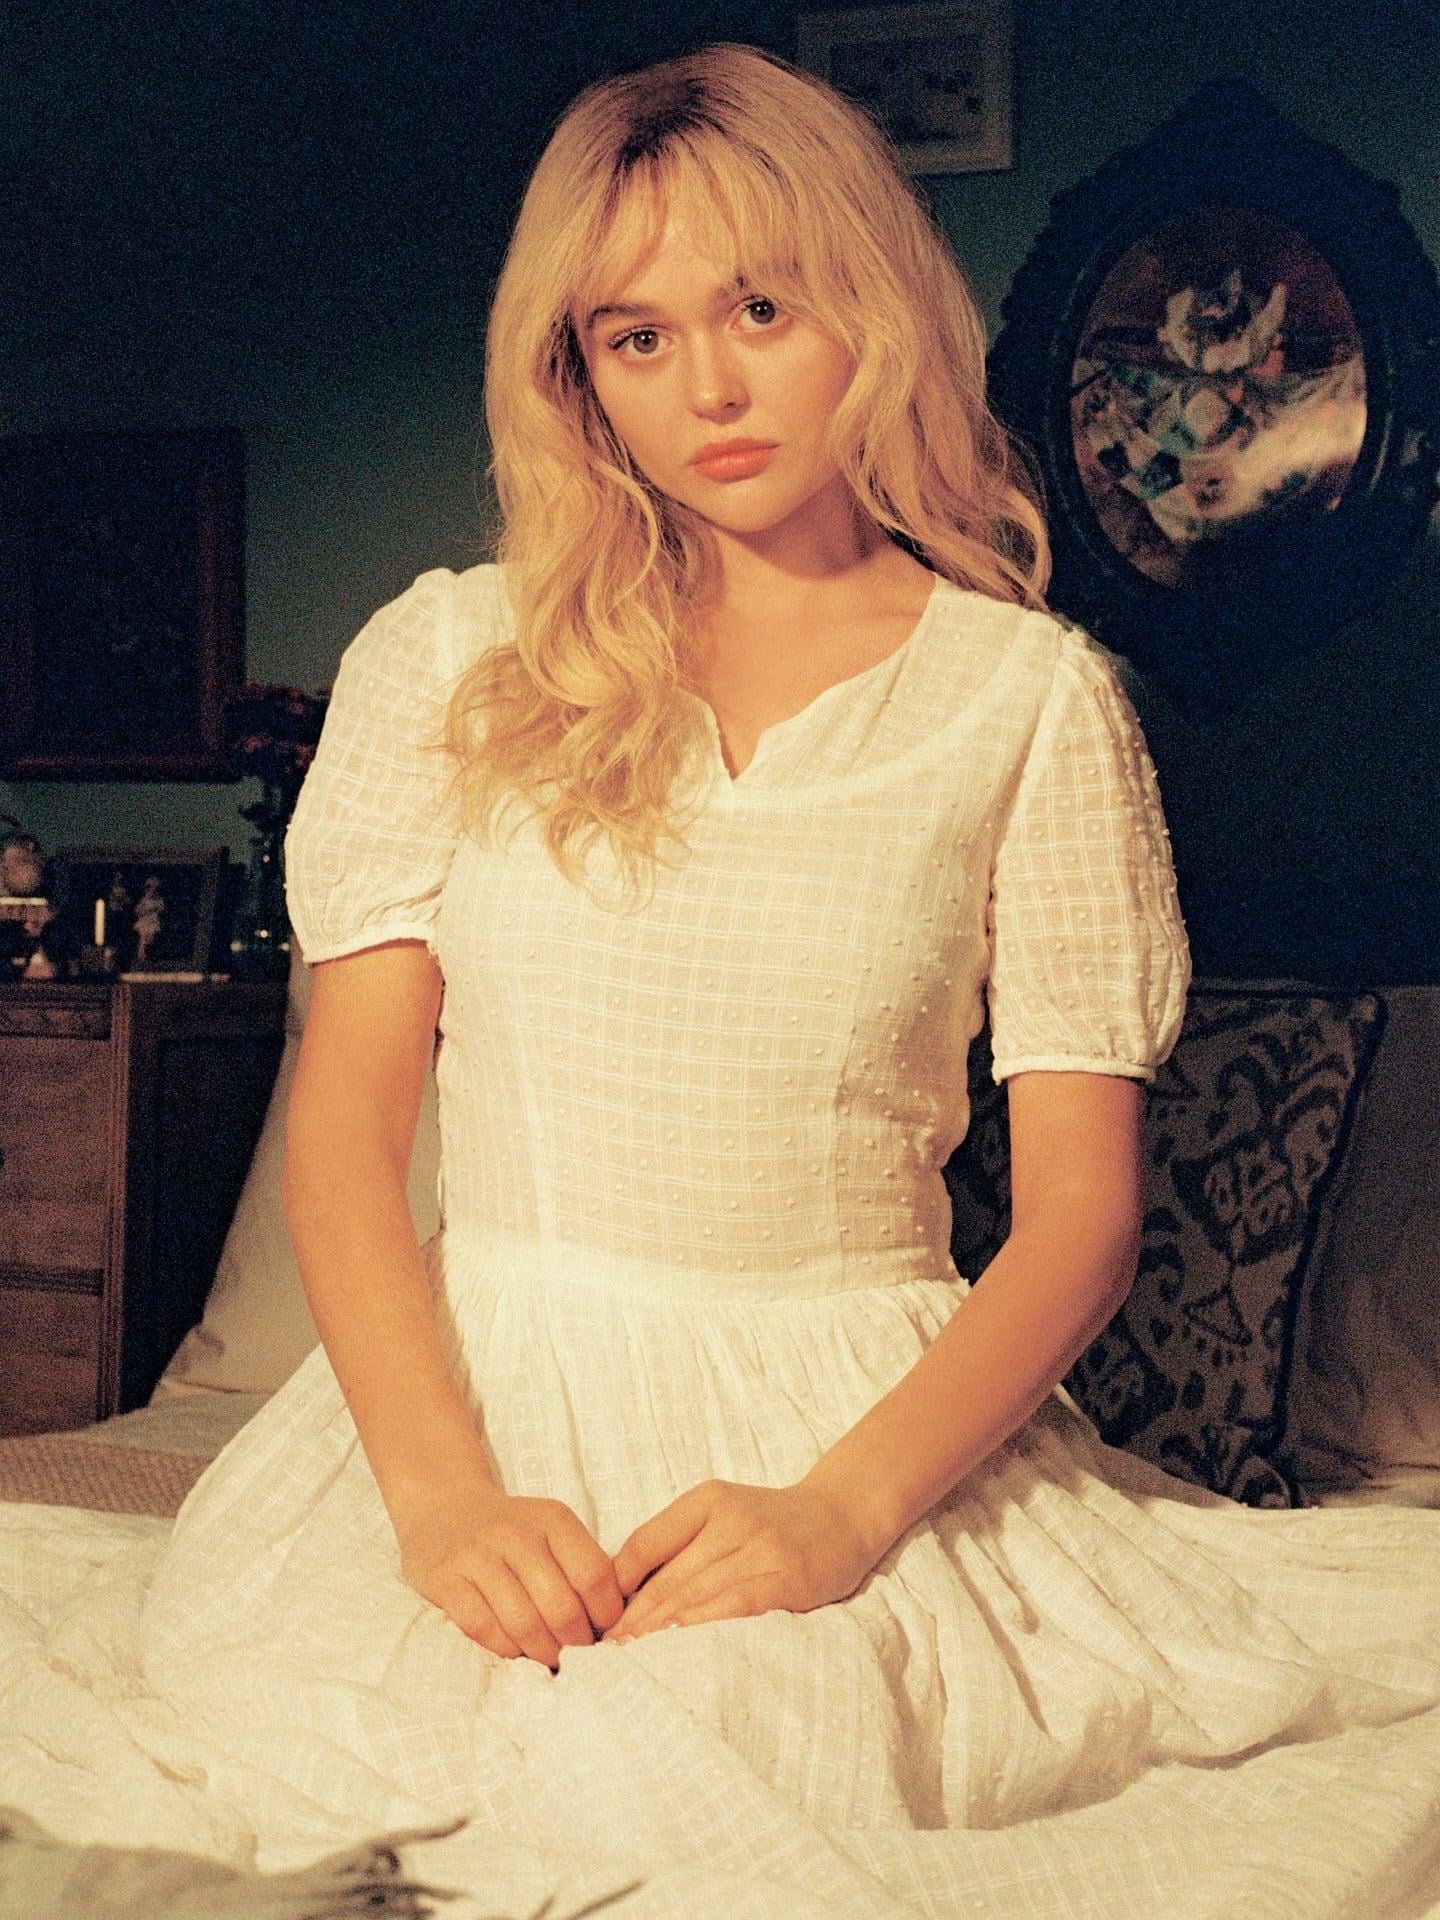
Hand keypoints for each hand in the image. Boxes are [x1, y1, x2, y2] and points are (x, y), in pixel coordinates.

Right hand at [394, 1483, 625, 1669]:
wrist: (445, 1509)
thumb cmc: (512, 1531)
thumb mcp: (552, 1530)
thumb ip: (581, 1566)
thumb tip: (616, 1621)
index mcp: (552, 1518)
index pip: (594, 1574)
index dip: (606, 1613)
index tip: (605, 1631)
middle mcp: (516, 1533)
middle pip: (561, 1606)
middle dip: (575, 1642)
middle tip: (577, 1655)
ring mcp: (477, 1555)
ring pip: (523, 1622)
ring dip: (542, 1652)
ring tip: (550, 1659)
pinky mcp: (445, 1578)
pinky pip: (482, 1628)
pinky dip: (505, 1649)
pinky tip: (515, 1651)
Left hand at [601, 1478, 878, 1642]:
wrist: (839, 1516)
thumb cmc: (768, 1524)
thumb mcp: (720, 1514)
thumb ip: (677, 1544)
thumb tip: (621, 1594)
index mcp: (707, 1500)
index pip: (645, 1542)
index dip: (617, 1586)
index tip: (598, 1621)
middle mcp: (732, 1519)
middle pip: (669, 1577)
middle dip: (633, 1621)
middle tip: (604, 1655)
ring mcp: (763, 1547)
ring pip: (698, 1594)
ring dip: (661, 1632)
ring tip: (632, 1661)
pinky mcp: (789, 1577)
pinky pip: (739, 1605)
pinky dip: (706, 1626)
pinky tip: (683, 1646)